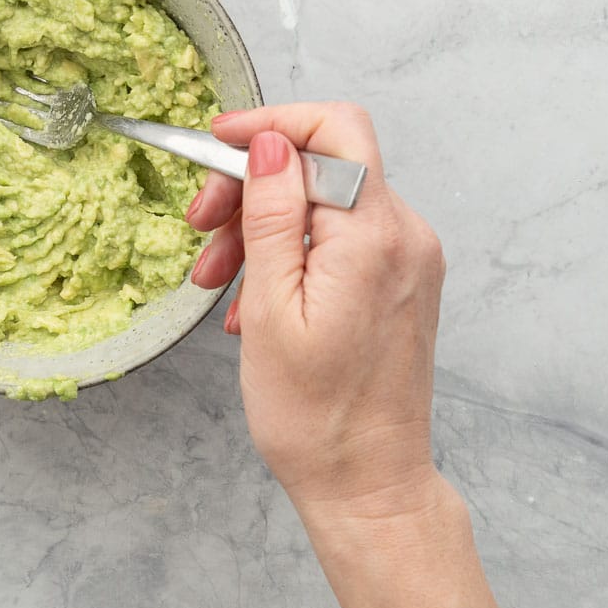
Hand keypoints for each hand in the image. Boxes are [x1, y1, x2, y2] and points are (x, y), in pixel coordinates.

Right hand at [186, 103, 446, 518]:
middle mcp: (404, 237)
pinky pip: (337, 240)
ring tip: (215, 280)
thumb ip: (273, 215)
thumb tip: (270, 143)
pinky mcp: (398, 282)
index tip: (218, 141)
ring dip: (260, 228)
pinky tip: (251, 300)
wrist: (367, 484)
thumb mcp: (271, 308)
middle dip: (251, 186)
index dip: (269, 124)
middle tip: (200, 226)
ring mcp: (406, 260)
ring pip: (322, 204)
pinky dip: (289, 254)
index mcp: (373, 237)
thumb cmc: (314, 416)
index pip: (333, 130)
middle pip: (321, 165)